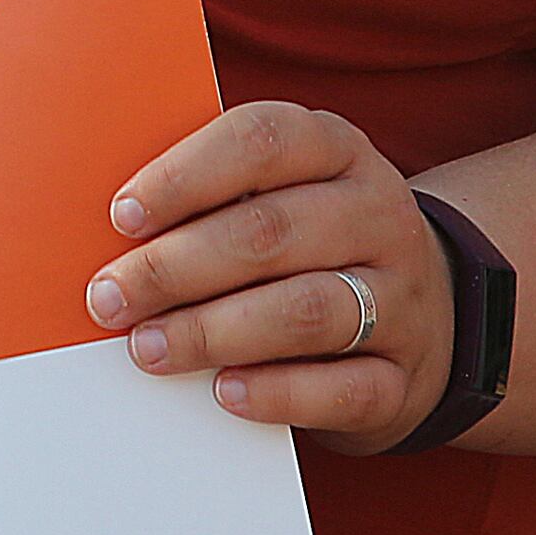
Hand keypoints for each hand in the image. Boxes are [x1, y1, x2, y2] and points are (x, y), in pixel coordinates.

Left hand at [81, 101, 448, 450]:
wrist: (426, 314)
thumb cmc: (309, 245)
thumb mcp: (278, 193)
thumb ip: (211, 198)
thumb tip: (110, 230)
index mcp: (338, 150)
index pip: (263, 141)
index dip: (185, 176)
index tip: (122, 215)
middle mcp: (379, 215)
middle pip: (271, 232)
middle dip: (175, 268)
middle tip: (111, 299)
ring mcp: (401, 298)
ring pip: (307, 311)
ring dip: (213, 331)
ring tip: (148, 347)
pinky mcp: (404, 376)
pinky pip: (344, 388)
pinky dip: (277, 393)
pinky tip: (224, 391)